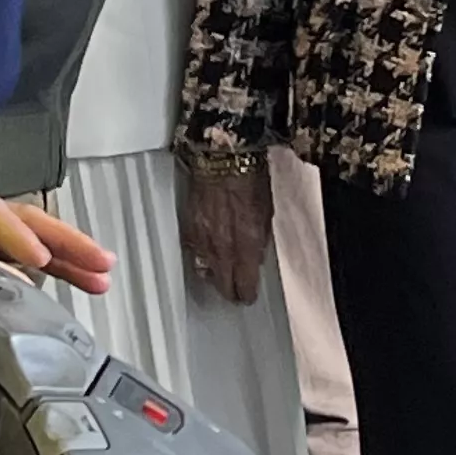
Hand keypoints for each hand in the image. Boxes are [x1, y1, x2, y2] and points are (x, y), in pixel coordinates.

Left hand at [0, 176, 113, 298]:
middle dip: (62, 239)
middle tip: (99, 262)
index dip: (7, 230)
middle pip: (20, 217)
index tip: (34, 254)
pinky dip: (49, 270)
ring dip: (66, 255)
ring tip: (103, 277)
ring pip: (28, 235)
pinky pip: (16, 257)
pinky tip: (74, 289)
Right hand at [180, 163, 273, 306]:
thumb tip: (256, 257)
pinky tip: (207, 255)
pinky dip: (201, 257)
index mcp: (246, 244)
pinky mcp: (189, 229)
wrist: (223, 158)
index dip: (246, 293)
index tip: (248, 296)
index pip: (244, 284)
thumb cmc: (249, 179)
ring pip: (205, 271)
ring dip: (214, 276)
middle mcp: (222, 247)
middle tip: (235, 294)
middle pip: (222, 284)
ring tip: (221, 278)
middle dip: (230, 291)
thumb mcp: (266, 213)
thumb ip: (260, 240)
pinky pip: (194, 253)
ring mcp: (203, 240)